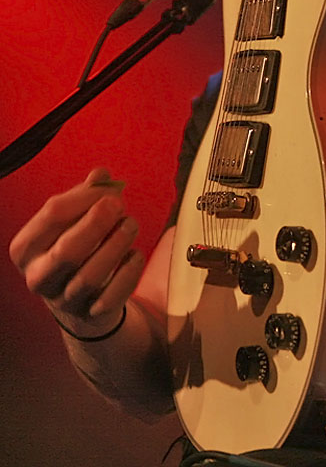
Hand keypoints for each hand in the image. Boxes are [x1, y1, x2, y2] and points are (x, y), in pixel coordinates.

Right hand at [9, 168, 144, 337]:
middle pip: (68, 250)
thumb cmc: (74, 249)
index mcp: (26, 248)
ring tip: (131, 225)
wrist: (81, 301)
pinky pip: (113, 296)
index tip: (108, 188)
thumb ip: (86, 195)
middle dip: (98, 223)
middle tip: (119, 204)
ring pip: (91, 275)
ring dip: (116, 245)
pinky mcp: (90, 315)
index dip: (85, 196)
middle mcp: (39, 277)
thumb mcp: (72, 221)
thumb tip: (100, 174)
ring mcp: (64, 300)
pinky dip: (128, 272)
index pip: (53, 214)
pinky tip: (135, 255)